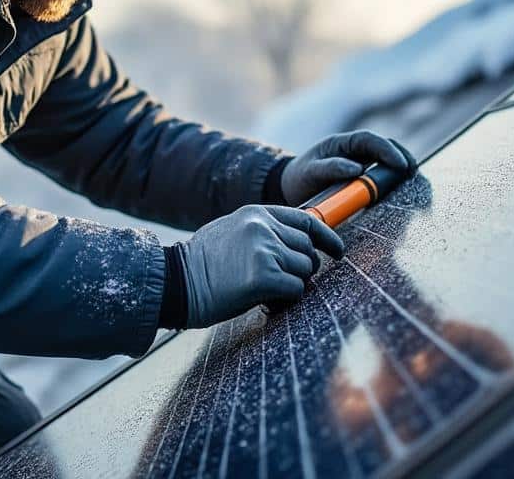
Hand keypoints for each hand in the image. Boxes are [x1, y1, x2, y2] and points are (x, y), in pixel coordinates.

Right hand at [178, 205, 344, 327]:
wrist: (175, 282)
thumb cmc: (202, 265)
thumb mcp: (233, 233)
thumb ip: (263, 232)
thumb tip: (297, 245)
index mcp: (256, 213)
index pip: (306, 220)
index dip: (326, 237)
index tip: (338, 251)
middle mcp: (263, 227)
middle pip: (307, 250)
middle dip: (302, 269)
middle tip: (281, 283)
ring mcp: (264, 249)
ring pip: (304, 271)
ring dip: (292, 285)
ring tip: (266, 291)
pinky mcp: (263, 276)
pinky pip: (295, 290)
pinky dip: (285, 300)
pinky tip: (265, 301)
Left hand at [280, 131, 411, 206]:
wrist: (290, 188)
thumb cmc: (299, 177)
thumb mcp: (310, 171)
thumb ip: (330, 168)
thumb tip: (356, 169)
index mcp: (342, 143)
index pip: (370, 140)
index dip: (387, 150)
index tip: (400, 164)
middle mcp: (354, 151)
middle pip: (385, 147)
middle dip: (402, 157)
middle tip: (414, 171)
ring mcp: (360, 163)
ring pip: (387, 161)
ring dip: (402, 168)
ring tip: (415, 181)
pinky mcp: (362, 179)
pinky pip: (382, 176)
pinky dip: (395, 181)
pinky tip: (405, 191)